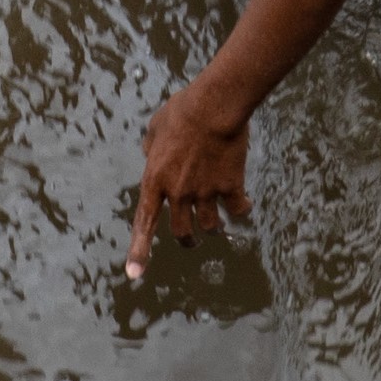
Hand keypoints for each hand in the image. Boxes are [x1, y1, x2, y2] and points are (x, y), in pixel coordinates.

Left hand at [126, 83, 253, 280]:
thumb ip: (151, 145)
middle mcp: (178, 192)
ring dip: (215, 228)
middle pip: (182, 232)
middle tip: (192, 241)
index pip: (144, 222)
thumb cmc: (183, 110)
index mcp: (155, 179)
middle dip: (188, 241)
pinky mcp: (230, 187)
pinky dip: (242, 209)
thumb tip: (150, 152)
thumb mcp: (156, 125)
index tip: (134, 275)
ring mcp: (205, 192)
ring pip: (211, 226)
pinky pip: (238, 209)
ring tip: (219, 224)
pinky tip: (245, 204)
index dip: (139, 250)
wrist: (214, 106)